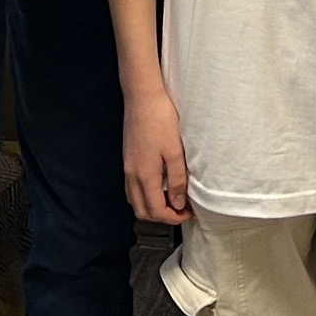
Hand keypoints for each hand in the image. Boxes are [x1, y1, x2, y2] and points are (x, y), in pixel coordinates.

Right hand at [123, 85, 192, 223]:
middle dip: (161, 216)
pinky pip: (132, 187)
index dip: (173, 218)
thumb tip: (177, 203)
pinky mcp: (128, 159)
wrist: (143, 98)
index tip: (187, 213)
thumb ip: (176, 180)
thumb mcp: (176, 151)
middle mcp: (132, 175)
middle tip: (180, 210)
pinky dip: (145, 194)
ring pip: (135, 200)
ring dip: (152, 206)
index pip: (156, 211)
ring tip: (171, 199)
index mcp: (145, 176)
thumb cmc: (160, 119)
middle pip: (142, 211)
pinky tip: (159, 184)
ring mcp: (127, 167)